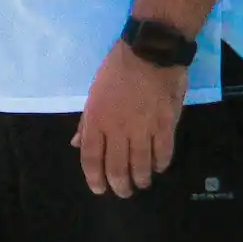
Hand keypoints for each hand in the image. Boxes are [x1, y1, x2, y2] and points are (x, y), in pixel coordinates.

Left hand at [71, 41, 187, 196]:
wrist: (150, 50)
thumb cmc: (118, 68)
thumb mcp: (94, 92)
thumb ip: (86, 121)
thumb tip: (76, 144)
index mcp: (96, 119)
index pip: (90, 158)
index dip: (94, 179)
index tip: (100, 189)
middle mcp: (117, 128)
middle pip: (116, 168)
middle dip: (120, 186)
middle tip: (124, 191)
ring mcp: (142, 128)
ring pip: (140, 166)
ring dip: (140, 179)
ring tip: (142, 183)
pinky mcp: (165, 124)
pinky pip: (163, 153)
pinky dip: (160, 164)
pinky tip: (159, 166)